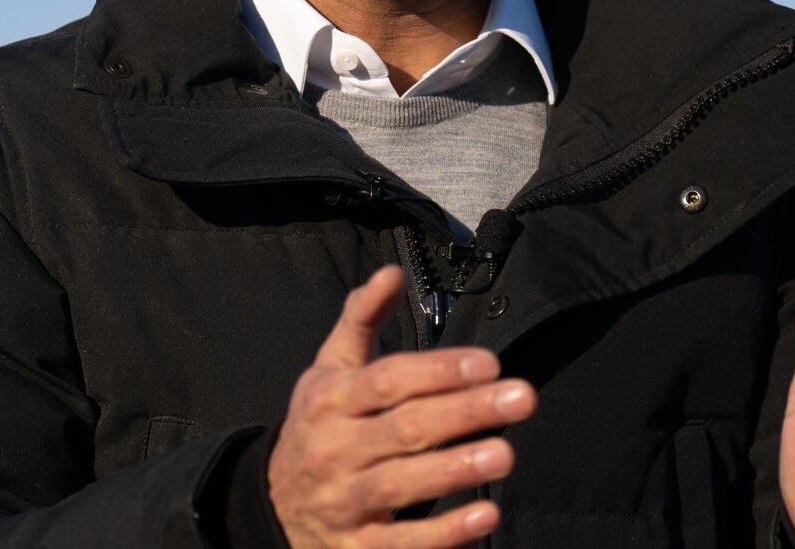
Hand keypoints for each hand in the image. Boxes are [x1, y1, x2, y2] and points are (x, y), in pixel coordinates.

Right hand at [268, 266, 536, 548]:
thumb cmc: (319, 423)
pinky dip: (444, 532)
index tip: (490, 363)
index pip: (388, 381)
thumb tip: (392, 272)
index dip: (439, 371)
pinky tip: (485, 513)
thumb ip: (362, 317)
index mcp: (329, 400)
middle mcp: (334, 449)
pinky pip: (402, 542)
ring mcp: (343, 501)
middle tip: (522, 398)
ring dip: (456, 469)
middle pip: (404, 428)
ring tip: (505, 453)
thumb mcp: (330, 367)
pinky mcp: (355, 547)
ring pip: (402, 484)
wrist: (272, 502)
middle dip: (465, 412)